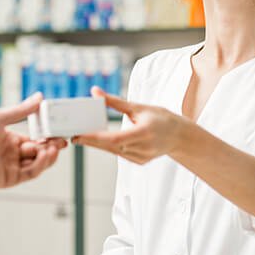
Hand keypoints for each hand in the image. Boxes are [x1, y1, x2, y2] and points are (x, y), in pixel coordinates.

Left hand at [0, 92, 67, 187]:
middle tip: (62, 142)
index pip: (36, 139)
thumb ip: (22, 110)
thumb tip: (39, 97)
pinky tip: (43, 155)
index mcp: (12, 138)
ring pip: (37, 164)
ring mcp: (12, 166)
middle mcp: (13, 153)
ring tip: (53, 148)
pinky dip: (39, 165)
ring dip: (47, 157)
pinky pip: (29, 173)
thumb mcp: (0, 117)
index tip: (60, 132)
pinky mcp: (9, 179)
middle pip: (39, 152)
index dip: (48, 137)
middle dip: (51, 147)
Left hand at [72, 87, 188, 164]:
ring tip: (81, 136)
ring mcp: (141, 157)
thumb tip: (95, 92)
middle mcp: (143, 148)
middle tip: (73, 134)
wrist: (180, 136)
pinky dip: (109, 147)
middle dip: (90, 140)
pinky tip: (99, 141)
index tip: (78, 134)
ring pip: (112, 151)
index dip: (94, 138)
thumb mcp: (138, 107)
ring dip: (97, 144)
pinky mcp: (139, 162)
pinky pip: (119, 154)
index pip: (113, 139)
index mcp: (144, 133)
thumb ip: (115, 102)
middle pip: (109, 146)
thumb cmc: (161, 118)